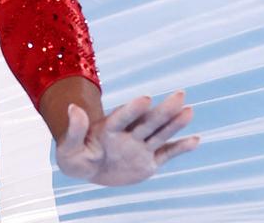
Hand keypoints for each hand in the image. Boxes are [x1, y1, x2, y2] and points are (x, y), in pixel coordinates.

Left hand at [55, 90, 199, 185]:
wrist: (86, 168)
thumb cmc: (74, 156)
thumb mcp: (68, 148)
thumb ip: (74, 129)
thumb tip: (72, 107)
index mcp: (108, 129)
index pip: (122, 118)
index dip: (133, 109)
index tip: (146, 98)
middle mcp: (127, 135)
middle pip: (147, 122)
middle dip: (163, 110)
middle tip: (180, 94)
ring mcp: (139, 148)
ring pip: (159, 134)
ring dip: (174, 124)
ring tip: (189, 111)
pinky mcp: (147, 162)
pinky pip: (166, 154)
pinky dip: (180, 148)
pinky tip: (195, 140)